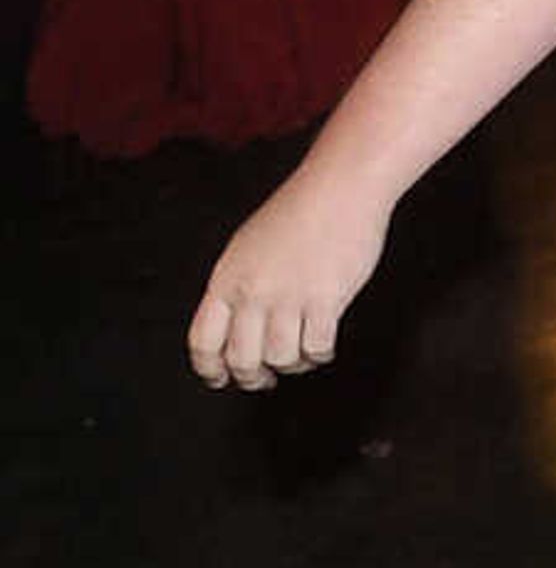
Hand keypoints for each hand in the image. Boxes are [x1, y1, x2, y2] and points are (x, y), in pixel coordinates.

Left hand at [190, 173, 390, 390]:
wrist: (339, 189)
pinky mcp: (326, 299)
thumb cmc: (298, 211)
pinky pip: (317, 347)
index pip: (203, 341)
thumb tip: (236, 325)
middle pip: (241, 358)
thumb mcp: (247, 247)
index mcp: (227, 279)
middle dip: (252, 377)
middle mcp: (253, 292)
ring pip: (281, 358)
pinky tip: (323, 345)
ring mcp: (290, 297)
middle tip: (263, 378)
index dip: (209, 369)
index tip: (219, 378)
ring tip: (300, 356)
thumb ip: (237, 285)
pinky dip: (320, 354)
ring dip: (291, 365)